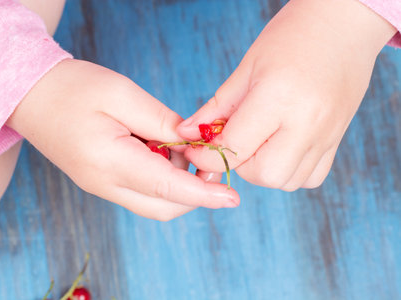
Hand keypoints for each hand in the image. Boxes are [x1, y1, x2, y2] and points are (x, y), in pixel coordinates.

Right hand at [7, 59, 238, 220]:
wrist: (29, 96)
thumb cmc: (72, 88)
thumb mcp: (122, 94)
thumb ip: (161, 121)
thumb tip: (191, 142)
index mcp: (109, 162)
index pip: (168, 189)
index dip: (204, 194)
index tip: (232, 197)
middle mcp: (105, 184)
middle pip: (163, 207)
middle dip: (194, 190)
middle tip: (203, 155)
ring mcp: (101, 186)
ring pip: (153, 202)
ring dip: (176, 181)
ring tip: (172, 141)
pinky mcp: (101, 181)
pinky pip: (140, 191)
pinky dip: (160, 177)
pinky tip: (157, 147)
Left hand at [177, 0, 396, 190]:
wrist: (344, 25)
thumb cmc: (291, 37)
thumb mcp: (246, 68)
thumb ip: (216, 107)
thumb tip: (186, 133)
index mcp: (278, 98)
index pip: (234, 149)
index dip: (206, 156)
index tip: (196, 150)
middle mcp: (306, 123)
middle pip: (263, 175)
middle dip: (238, 166)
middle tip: (234, 142)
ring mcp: (327, 135)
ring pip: (287, 181)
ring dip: (263, 170)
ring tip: (259, 142)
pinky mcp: (337, 140)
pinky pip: (311, 177)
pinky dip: (289, 171)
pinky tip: (281, 147)